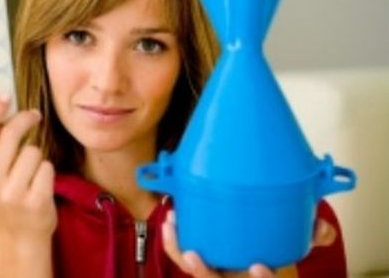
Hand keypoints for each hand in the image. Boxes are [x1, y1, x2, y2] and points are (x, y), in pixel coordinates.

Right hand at [0, 94, 56, 241]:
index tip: (4, 96)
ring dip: (36, 156)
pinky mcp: (34, 201)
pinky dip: (46, 171)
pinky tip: (38, 184)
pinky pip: (46, 167)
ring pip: (32, 151)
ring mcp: (12, 194)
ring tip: (29, 171)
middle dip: (25, 120)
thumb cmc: (5, 194)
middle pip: (10, 134)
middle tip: (33, 115)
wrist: (20, 234)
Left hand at [161, 210, 336, 277]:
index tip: (259, 266)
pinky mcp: (200, 261)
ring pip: (193, 271)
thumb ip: (311, 237)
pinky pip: (182, 256)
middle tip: (194, 255)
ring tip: (173, 225)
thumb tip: (322, 228)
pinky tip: (171, 222)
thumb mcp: (295, 247)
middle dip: (203, 273)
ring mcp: (215, 272)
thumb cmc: (273, 252)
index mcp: (256, 276)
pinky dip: (174, 242)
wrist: (257, 260)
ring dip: (179, 251)